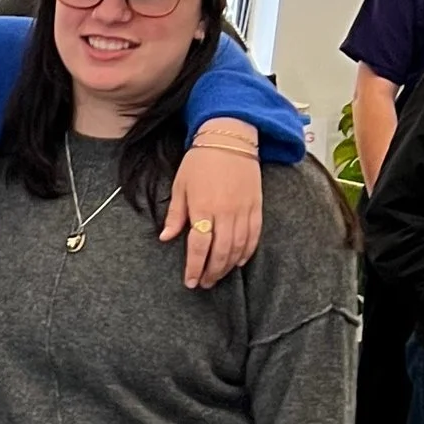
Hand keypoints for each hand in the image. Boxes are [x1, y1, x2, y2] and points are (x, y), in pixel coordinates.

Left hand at [163, 123, 262, 288]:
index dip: (194, 267)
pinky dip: (247, 251)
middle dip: (211, 272)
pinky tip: (238, 261)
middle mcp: (225, 212)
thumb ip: (176, 215)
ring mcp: (243, 210)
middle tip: (204, 284)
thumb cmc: (200, 162)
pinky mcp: (257, 207)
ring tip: (218, 276)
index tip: (190, 281)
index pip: (199, 246)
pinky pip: (254, 235)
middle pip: (220, 251)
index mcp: (202, 208)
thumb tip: (165, 237)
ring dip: (227, 266)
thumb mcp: (180, 186)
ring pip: (238, 247)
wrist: (230, 140)